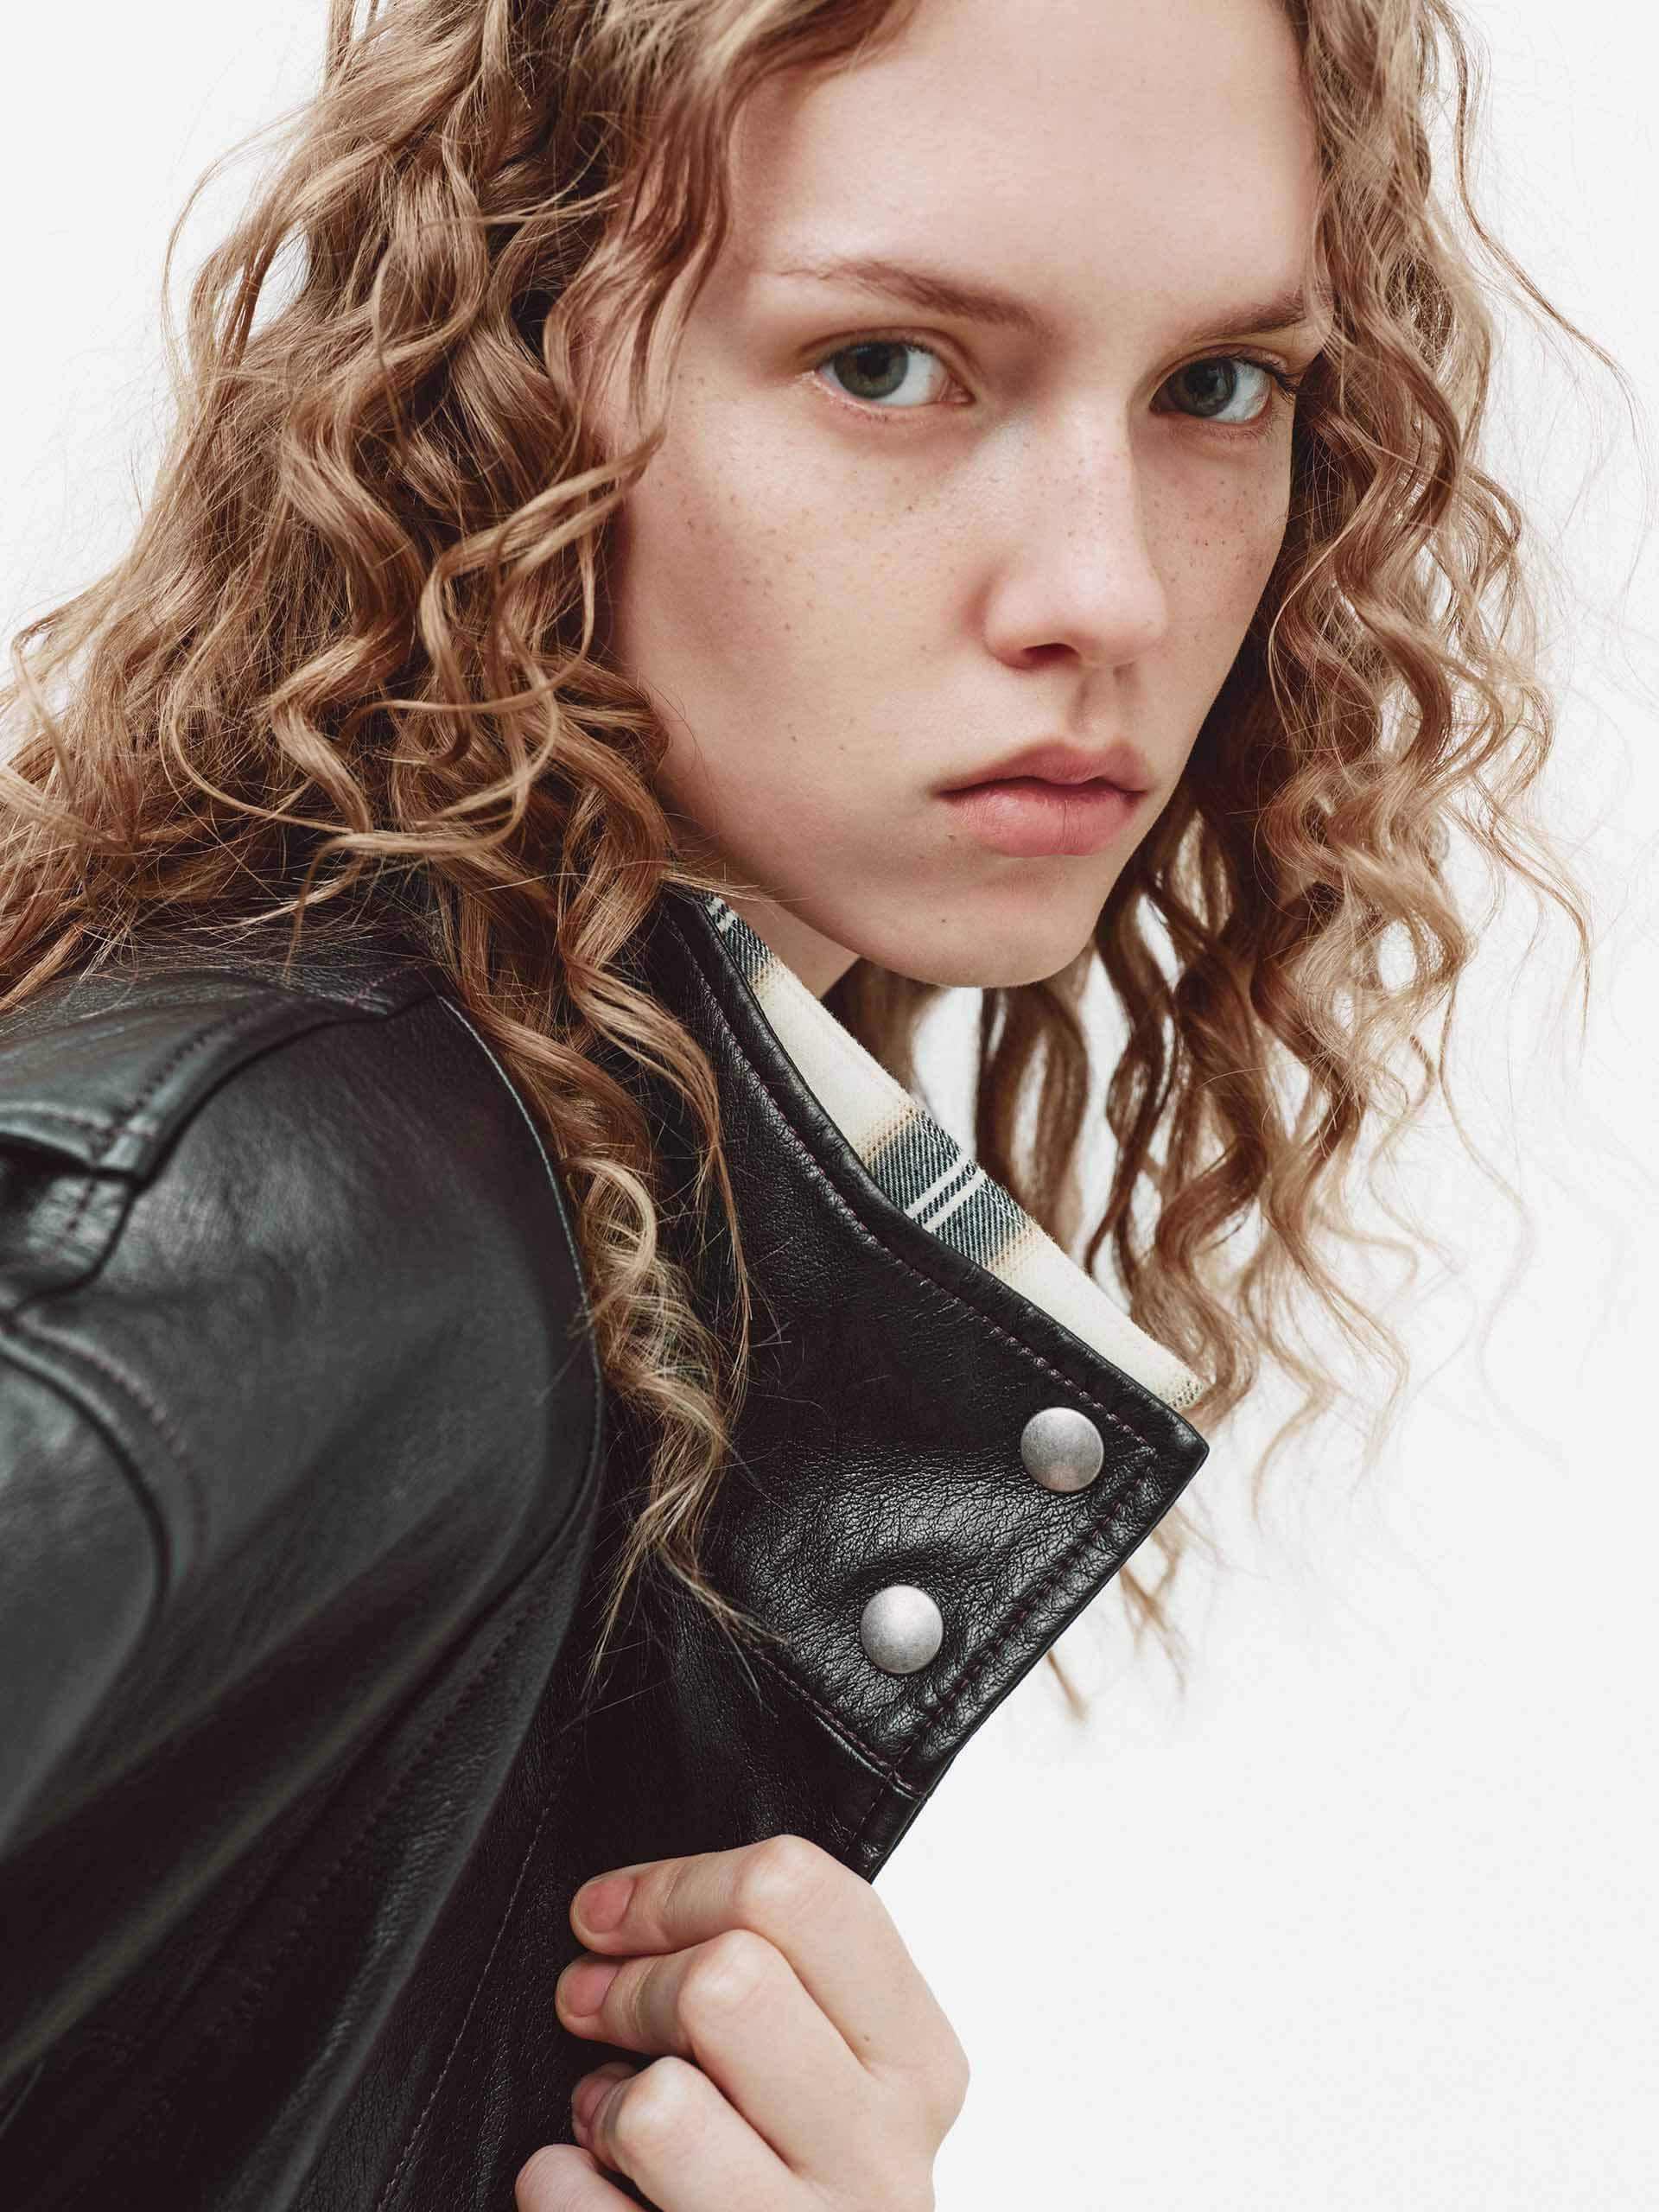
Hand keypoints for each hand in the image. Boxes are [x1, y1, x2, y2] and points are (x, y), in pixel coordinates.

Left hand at [515, 1833, 970, 2209]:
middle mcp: (876, 2153)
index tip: (614, 1913)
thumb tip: (629, 1906)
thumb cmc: (800, 2169)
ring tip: (616, 2116)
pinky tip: (594, 2185)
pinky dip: (559, 2184)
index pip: (796, 1892)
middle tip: (597, 2007)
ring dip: (606, 2101)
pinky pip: (586, 2207)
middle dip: (634, 1983)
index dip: (678, 1887)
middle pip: (726, 1981)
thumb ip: (780, 1970)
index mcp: (914, 2059)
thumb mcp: (833, 2056)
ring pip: (660, 2111)